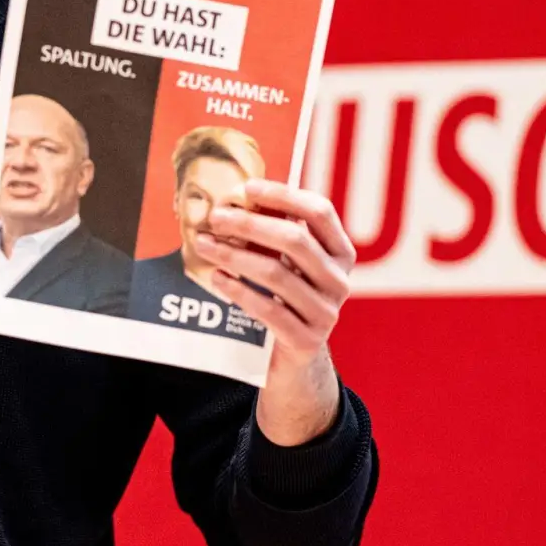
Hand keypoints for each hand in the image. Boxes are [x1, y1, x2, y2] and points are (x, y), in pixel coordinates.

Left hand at [194, 179, 354, 364]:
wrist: (294, 357)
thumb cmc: (285, 299)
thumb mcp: (289, 263)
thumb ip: (275, 233)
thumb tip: (236, 197)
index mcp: (341, 253)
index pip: (320, 212)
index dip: (284, 195)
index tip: (247, 187)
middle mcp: (340, 281)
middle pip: (295, 240)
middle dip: (250, 224)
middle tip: (216, 217)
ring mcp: (326, 312)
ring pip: (276, 274)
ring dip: (234, 255)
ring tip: (204, 244)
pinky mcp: (306, 340)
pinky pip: (268, 309)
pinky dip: (238, 290)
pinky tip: (216, 277)